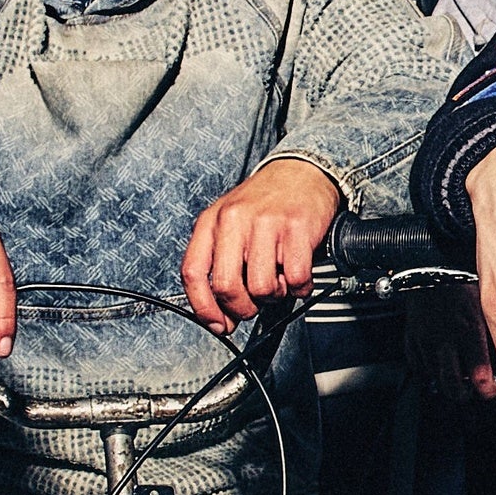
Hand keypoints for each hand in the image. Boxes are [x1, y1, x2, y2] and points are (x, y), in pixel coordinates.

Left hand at [182, 156, 342, 330]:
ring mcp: (266, 224)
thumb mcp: (230, 223)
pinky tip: (298, 275)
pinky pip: (295, 278)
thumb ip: (221, 262)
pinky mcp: (296, 228)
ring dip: (274, 295)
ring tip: (279, 279)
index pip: (193, 273)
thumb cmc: (266, 201)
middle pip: (226, 287)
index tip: (216, 323)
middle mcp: (234, 220)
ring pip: (261, 287)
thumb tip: (221, 313)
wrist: (302, 171)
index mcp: (212, 221)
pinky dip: (299, 287)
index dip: (203, 307)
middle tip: (254, 303)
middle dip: (242, 307)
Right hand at [401, 276, 487, 399]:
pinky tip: (440, 365)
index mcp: (469, 330)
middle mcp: (445, 339)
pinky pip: (418, 366)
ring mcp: (425, 340)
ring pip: (434, 379)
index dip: (488, 391)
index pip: (480, 378)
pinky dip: (429, 370)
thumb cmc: (463, 280)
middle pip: (453, 386)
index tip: (492, 391)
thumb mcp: (489, 304)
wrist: (433, 263)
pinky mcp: (411, 338)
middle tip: (474, 393)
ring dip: (447, 383)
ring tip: (459, 380)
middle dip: (465, 395)